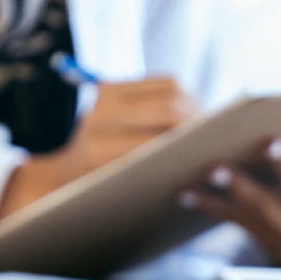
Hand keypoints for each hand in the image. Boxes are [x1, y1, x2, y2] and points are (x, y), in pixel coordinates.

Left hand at [0, 77, 198, 218]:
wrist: (60, 177)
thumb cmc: (100, 194)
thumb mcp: (126, 197)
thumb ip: (160, 181)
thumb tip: (213, 171)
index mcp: (101, 152)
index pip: (161, 139)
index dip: (193, 144)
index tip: (216, 153)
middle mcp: (99, 119)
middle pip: (170, 108)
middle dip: (200, 122)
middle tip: (219, 138)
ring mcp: (102, 99)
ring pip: (171, 90)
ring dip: (195, 107)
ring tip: (206, 128)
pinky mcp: (108, 86)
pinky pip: (163, 82)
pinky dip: (183, 95)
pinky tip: (189, 115)